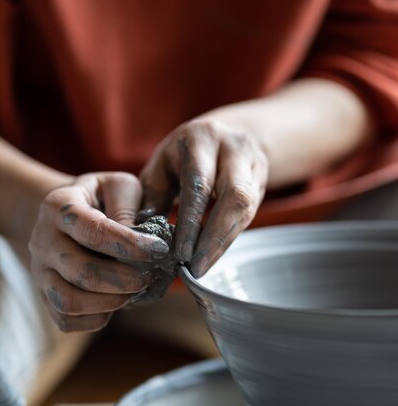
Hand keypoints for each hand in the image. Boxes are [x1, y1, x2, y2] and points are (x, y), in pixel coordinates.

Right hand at [29, 172, 169, 331]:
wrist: (66, 215)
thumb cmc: (101, 199)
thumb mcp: (117, 186)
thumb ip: (128, 206)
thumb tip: (136, 239)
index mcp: (59, 206)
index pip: (94, 232)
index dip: (131, 246)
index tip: (159, 250)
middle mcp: (42, 240)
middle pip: (82, 272)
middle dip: (125, 280)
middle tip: (149, 276)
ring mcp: (40, 271)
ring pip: (69, 301)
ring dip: (110, 302)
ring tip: (133, 292)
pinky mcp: (45, 296)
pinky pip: (66, 320)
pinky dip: (96, 318)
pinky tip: (115, 301)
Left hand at [140, 118, 267, 276]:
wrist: (221, 137)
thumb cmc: (180, 157)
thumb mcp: (161, 167)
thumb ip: (153, 196)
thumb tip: (143, 234)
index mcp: (201, 138)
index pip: (199, 183)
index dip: (192, 221)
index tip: (181, 253)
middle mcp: (233, 147)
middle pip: (234, 195)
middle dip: (215, 237)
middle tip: (196, 267)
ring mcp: (253, 163)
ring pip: (246, 208)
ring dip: (223, 242)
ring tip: (203, 267)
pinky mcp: (261, 181)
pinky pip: (249, 215)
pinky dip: (228, 238)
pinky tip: (212, 255)